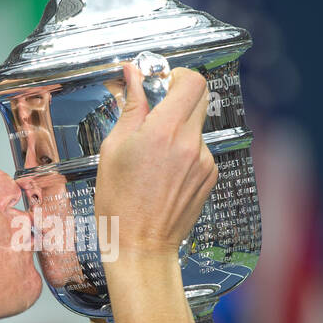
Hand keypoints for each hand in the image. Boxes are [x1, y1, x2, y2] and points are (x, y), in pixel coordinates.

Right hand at [93, 60, 216, 261]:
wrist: (141, 248)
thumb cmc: (120, 207)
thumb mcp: (113, 150)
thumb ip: (130, 108)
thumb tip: (133, 77)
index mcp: (164, 133)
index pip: (191, 81)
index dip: (177, 75)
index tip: (161, 81)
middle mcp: (190, 144)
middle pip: (200, 97)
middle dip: (178, 95)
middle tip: (155, 109)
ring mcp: (204, 161)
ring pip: (196, 125)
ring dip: (177, 128)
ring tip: (152, 155)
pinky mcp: (210, 176)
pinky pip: (199, 149)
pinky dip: (183, 151)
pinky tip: (163, 172)